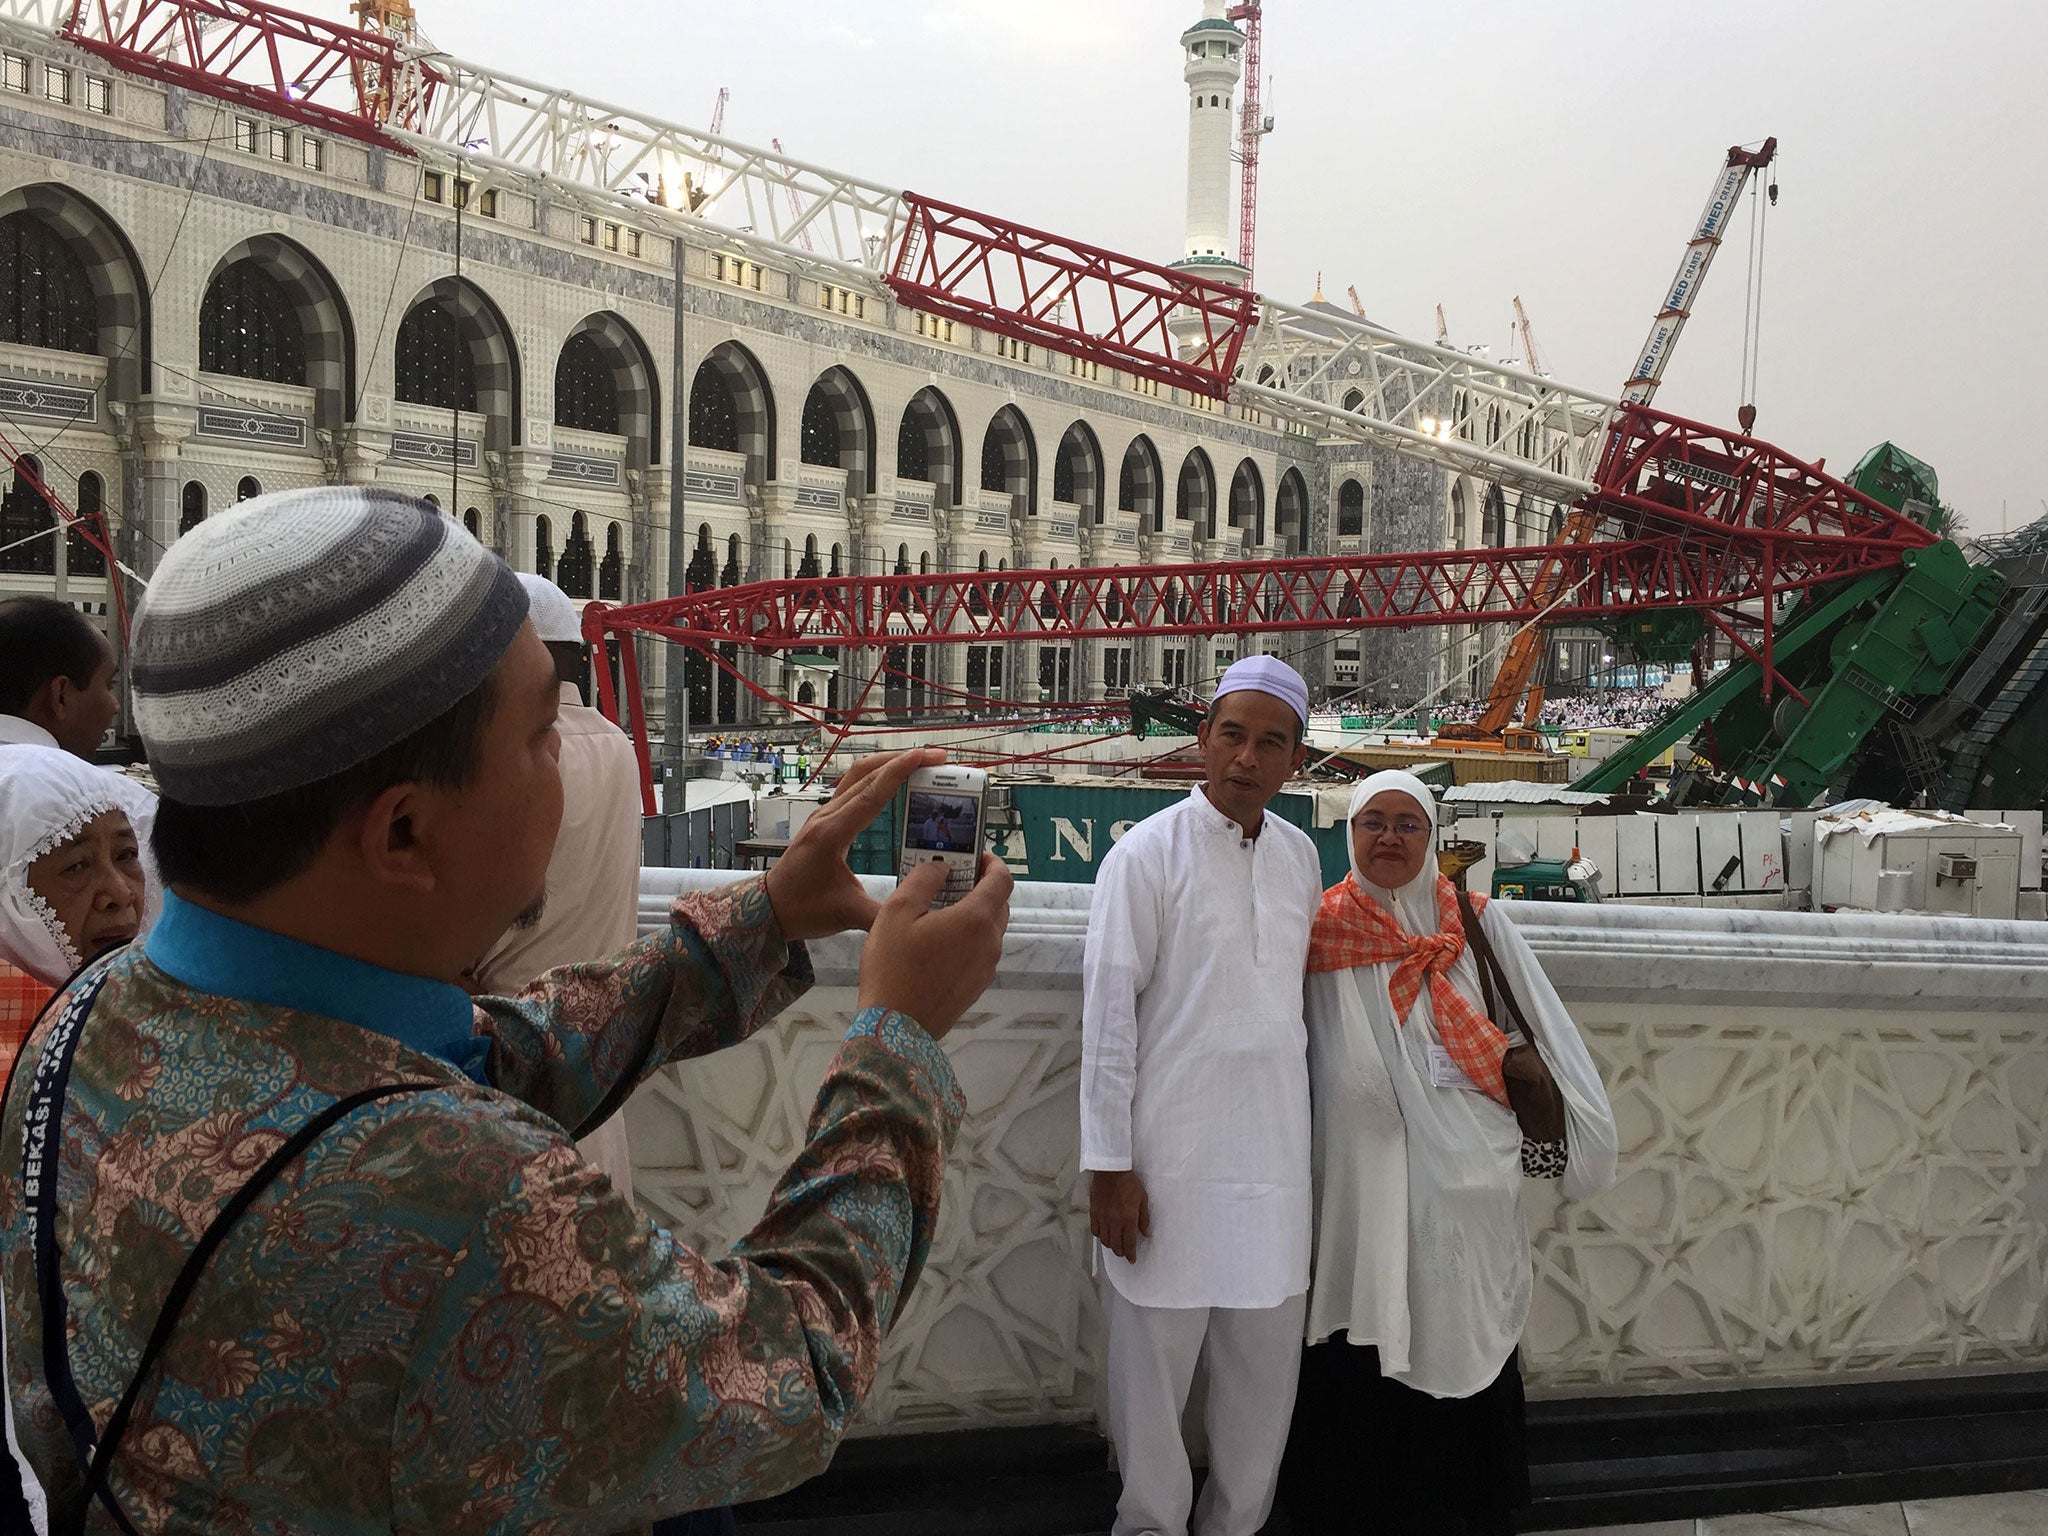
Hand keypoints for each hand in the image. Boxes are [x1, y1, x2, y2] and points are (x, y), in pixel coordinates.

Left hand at [764, 749, 943, 942]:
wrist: (770, 908)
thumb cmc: (802, 909)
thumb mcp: (847, 916)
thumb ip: (885, 916)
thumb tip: (921, 914)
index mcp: (831, 834)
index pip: (870, 794)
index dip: (899, 772)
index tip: (924, 756)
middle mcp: (826, 817)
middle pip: (866, 774)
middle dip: (903, 760)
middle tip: (936, 758)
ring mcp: (824, 815)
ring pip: (858, 776)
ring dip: (889, 765)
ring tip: (921, 763)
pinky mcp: (825, 819)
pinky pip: (854, 788)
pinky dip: (878, 778)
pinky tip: (895, 783)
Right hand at [855, 853, 1012, 1039]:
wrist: (895, 1029)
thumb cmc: (893, 967)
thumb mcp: (897, 912)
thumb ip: (924, 880)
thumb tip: (942, 867)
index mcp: (976, 920)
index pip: (1002, 880)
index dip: (993, 863)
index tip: (976, 856)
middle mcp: (990, 943)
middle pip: (999, 905)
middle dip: (982, 887)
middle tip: (952, 881)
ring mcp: (986, 968)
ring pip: (989, 930)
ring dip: (973, 914)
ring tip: (940, 912)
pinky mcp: (977, 986)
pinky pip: (980, 952)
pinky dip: (968, 938)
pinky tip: (938, 943)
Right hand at [1089, 1169, 1148, 1262]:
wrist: (1110, 1171)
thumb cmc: (1129, 1183)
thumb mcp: (1142, 1199)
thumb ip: (1144, 1218)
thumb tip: (1146, 1233)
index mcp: (1128, 1219)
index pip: (1129, 1243)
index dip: (1131, 1254)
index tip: (1132, 1260)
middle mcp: (1115, 1221)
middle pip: (1116, 1245)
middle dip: (1121, 1252)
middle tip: (1125, 1253)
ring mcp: (1103, 1218)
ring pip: (1105, 1240)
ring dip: (1111, 1245)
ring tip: (1115, 1244)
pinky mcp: (1094, 1213)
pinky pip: (1095, 1231)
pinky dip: (1100, 1236)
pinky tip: (1104, 1234)